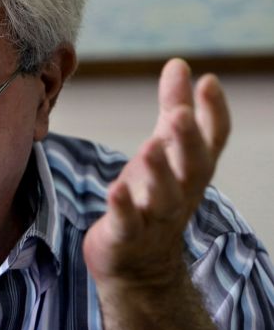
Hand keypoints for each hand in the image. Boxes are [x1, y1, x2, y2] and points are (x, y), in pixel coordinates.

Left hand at [83, 58, 230, 290]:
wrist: (139, 265)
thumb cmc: (153, 196)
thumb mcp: (165, 149)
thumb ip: (174, 107)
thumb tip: (180, 64)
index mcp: (190, 170)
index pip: (212, 140)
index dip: (213, 113)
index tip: (208, 81)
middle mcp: (180, 193)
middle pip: (192, 167)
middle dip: (188, 141)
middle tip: (179, 114)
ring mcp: (154, 218)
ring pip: (163, 197)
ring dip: (158, 173)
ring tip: (150, 147)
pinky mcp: (126, 236)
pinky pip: (127, 223)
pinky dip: (122, 207)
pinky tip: (114, 188)